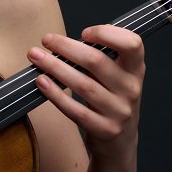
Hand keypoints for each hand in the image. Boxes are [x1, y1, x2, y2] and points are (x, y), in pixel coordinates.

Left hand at [28, 24, 144, 164]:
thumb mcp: (117, 74)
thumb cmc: (111, 97)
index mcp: (135, 69)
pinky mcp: (105, 129)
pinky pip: (76, 110)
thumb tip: (66, 40)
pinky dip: (55, 94)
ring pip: (83, 84)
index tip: (83, 32)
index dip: (107, 34)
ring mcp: (119, 111)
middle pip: (97, 61)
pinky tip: (41, 82)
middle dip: (66, 47)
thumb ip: (102, 55)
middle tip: (46, 39)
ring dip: (55, 67)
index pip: (132, 44)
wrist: (120, 139)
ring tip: (36, 56)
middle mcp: (131, 88)